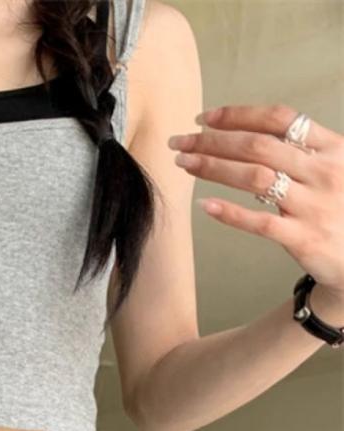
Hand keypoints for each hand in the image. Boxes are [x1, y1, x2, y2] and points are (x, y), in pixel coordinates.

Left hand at [168, 104, 343, 312]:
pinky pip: (259, 222)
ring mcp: (313, 206)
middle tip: (180, 142)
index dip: (238, 115)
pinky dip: (229, 212)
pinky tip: (204, 205)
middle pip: (258, 146)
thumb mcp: (334, 170)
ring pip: (255, 178)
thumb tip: (250, 135)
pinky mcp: (304, 238)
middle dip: (213, 140)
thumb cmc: (341, 209)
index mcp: (332, 148)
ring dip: (213, 168)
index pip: (279, 120)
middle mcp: (323, 172)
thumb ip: (302, 153)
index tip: (204, 118)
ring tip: (184, 164)